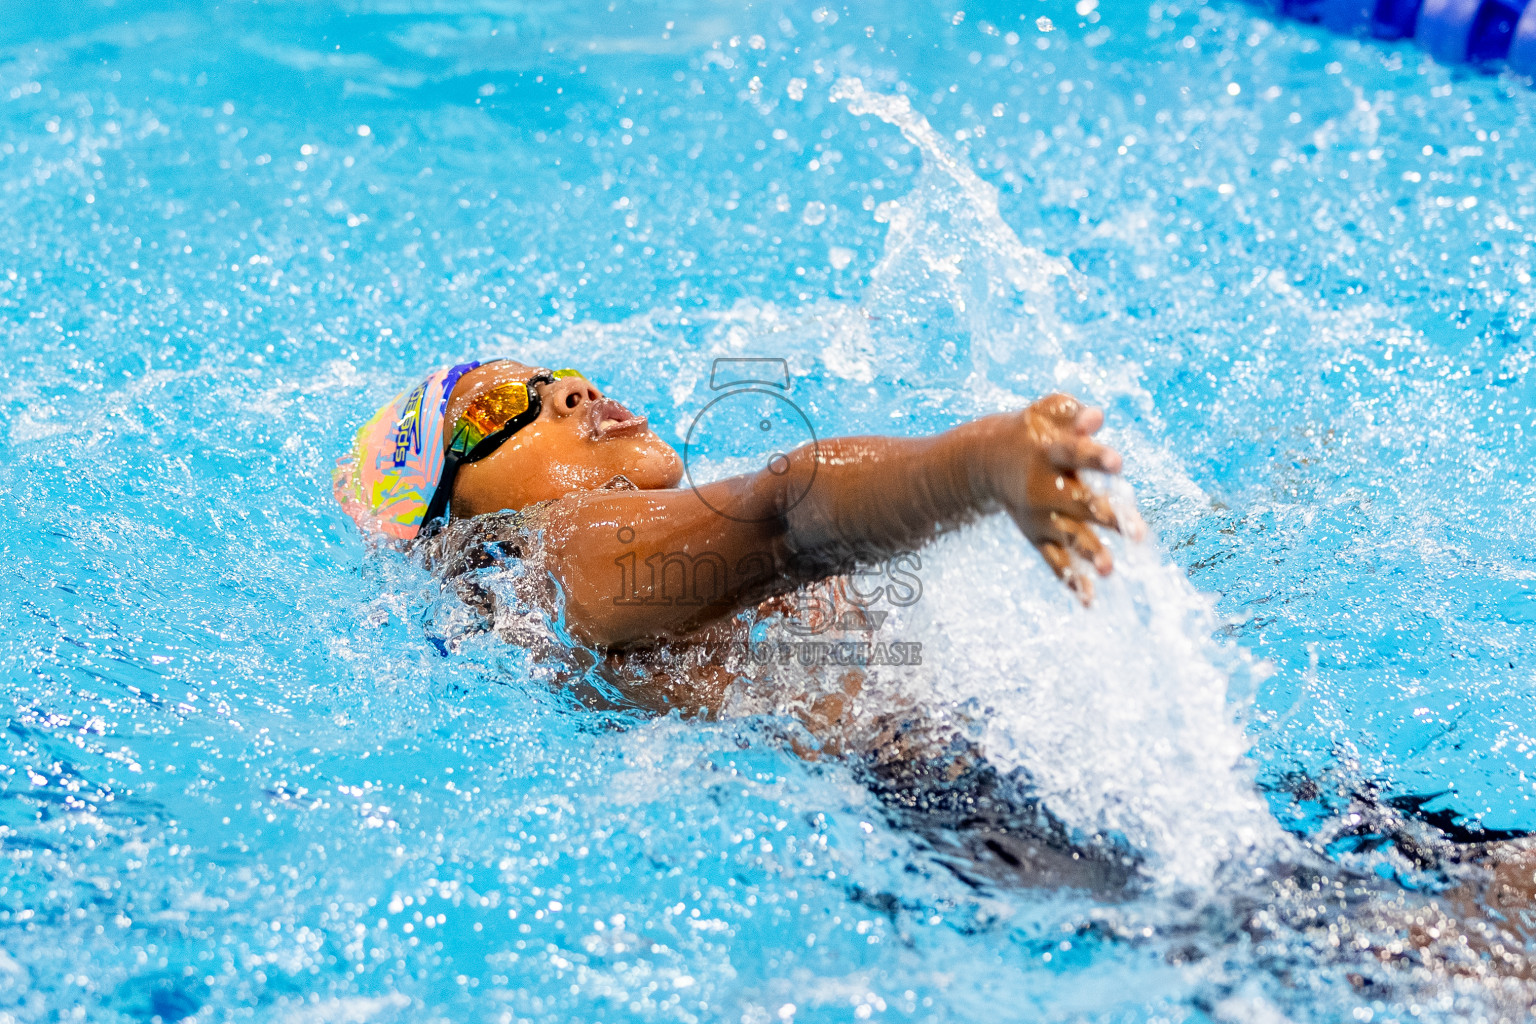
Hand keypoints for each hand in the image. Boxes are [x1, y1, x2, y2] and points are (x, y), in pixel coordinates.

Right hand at [986, 393, 1143, 602]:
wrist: (985, 461)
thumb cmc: (1031, 433)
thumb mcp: (1045, 414)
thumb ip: (1071, 414)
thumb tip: (1097, 417)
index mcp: (1048, 453)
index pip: (1074, 454)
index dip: (1095, 458)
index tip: (1118, 462)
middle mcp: (1042, 488)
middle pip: (1078, 503)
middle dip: (1106, 517)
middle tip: (1137, 533)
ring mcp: (1039, 516)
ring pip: (1068, 536)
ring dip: (1090, 553)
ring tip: (1111, 570)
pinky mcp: (1038, 536)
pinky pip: (1054, 560)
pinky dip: (1070, 579)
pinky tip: (1089, 600)